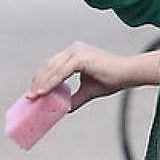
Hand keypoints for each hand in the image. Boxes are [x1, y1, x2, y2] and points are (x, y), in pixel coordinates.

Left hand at [29, 41, 159, 110]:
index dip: (41, 78)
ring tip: (35, 96)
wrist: (129, 74)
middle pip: (49, 65)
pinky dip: (51, 83)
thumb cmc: (113, 79)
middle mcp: (74, 49)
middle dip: (38, 81)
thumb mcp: (88, 90)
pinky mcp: (80, 58)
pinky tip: (44, 92)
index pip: (52, 65)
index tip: (34, 91)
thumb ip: (74, 97)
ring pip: (52, 68)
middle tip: (30, 96)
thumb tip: (63, 109)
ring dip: (41, 83)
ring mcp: (76, 51)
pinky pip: (60, 72)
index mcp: (74, 54)